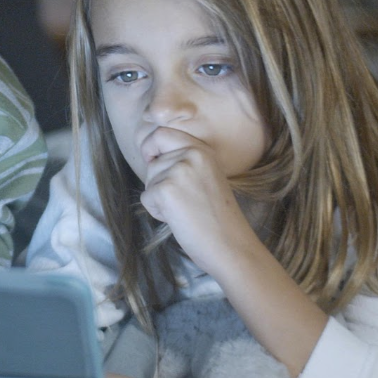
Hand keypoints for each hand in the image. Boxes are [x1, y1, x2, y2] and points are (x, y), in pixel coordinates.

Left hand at [139, 127, 259, 272]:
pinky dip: (156, 211)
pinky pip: (146, 196)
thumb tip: (152, 156)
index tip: (153, 160)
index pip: (163, 132)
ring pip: (149, 177)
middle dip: (155, 174)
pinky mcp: (166, 189)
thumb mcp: (206, 176)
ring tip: (183, 209)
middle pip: (151, 154)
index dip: (151, 145)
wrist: (230, 245)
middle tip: (175, 195)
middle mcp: (192, 154)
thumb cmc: (218, 218)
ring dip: (158, 196)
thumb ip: (184, 162)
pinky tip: (178, 218)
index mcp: (203, 149)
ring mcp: (179, 170)